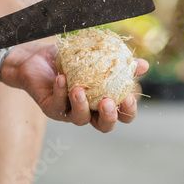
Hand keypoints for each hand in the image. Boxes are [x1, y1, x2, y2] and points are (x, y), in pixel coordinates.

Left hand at [1, 42, 148, 132]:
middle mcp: (88, 111)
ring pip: (78, 119)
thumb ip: (120, 63)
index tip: (129, 98)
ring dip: (80, 105)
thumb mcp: (99, 56)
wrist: (39, 56)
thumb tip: (144, 65)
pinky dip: (60, 91)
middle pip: (103, 126)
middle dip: (108, 118)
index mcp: (103, 102)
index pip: (122, 115)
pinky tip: (62, 78)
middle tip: (107, 102)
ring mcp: (69, 112)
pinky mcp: (50, 108)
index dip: (127, 112)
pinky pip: (57, 105)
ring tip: (79, 89)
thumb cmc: (72, 58)